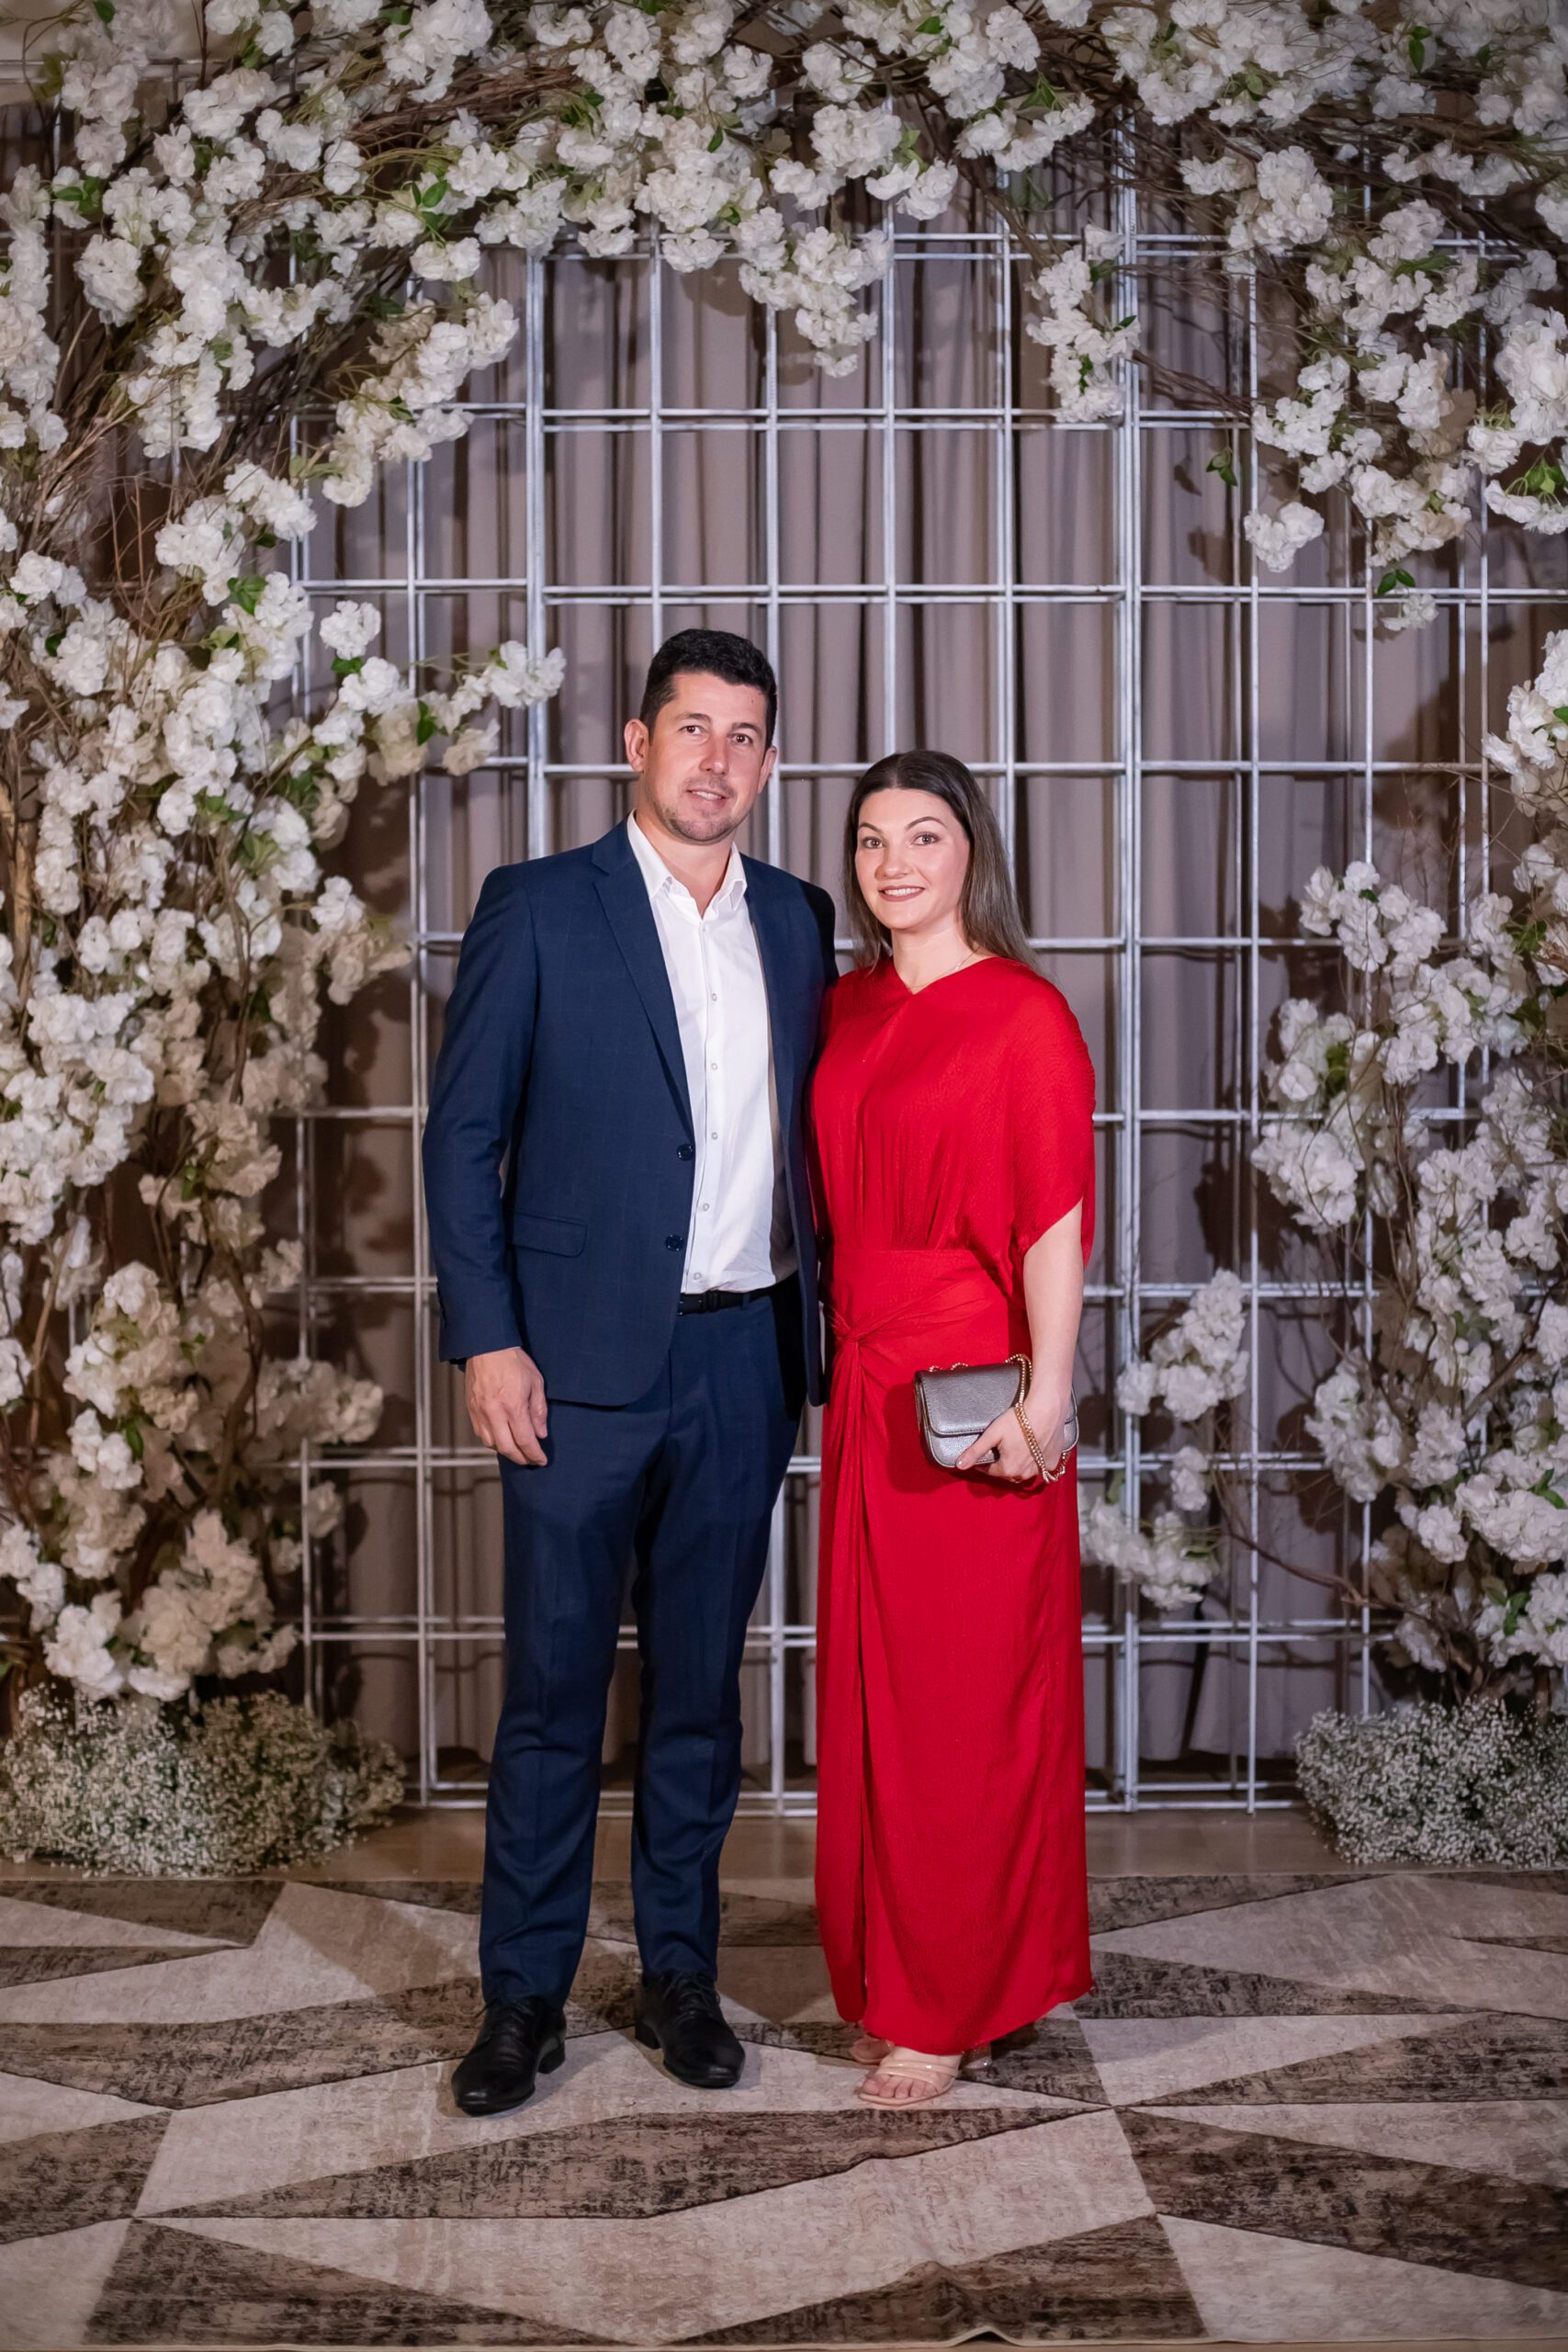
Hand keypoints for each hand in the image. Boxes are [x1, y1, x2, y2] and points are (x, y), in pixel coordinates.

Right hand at [466, 1345, 548, 1466]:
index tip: (541, 1460)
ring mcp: (480, 1412)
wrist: (486, 1346)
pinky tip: (501, 1438)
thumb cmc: (512, 1360)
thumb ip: (539, 1410)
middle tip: (530, 1460)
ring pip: (491, 1444)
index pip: (525, 1440)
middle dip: (521, 1459)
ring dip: (505, 1451)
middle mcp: (494, 1412)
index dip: (534, 1454)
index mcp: (513, 1406)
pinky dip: (492, 1441)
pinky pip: (480, 1434)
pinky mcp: (471, 1409)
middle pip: (507, 1448)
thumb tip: (541, 1433)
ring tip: (517, 1450)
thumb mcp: (535, 1382)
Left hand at [955, 1392, 1067, 1481]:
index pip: (990, 1471)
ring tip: (1015, 1449)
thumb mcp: (992, 1434)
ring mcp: (1041, 1469)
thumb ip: (975, 1451)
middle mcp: (1025, 1474)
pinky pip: (1041, 1466)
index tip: (982, 1455)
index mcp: (1008, 1470)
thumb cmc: (1017, 1420)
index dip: (983, 1463)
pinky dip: (1036, 1461)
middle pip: (1008, 1473)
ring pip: (1024, 1472)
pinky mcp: (1053, 1462)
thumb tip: (959, 1465)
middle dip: (1001, 1465)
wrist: (1047, 1410)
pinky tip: (1033, 1448)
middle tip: (1000, 1449)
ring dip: (1018, 1465)